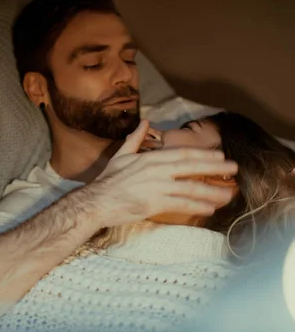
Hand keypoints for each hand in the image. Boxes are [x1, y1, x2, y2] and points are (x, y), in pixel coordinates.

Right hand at [92, 119, 237, 226]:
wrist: (97, 201)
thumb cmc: (108, 180)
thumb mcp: (121, 154)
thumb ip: (136, 138)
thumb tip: (144, 123)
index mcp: (152, 158)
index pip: (184, 154)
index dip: (204, 154)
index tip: (220, 155)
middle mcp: (158, 170)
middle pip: (193, 167)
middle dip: (216, 168)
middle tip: (235, 169)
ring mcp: (158, 187)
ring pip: (191, 188)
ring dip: (212, 191)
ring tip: (229, 194)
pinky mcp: (155, 204)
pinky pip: (182, 205)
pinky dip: (198, 207)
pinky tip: (210, 209)